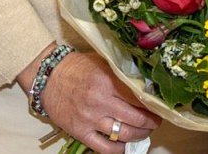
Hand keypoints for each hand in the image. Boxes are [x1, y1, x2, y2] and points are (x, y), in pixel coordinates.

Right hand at [36, 51, 158, 153]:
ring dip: (140, 135)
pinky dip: (119, 150)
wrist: (48, 78)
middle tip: (155, 120)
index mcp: (107, 81)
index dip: (153, 104)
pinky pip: (105, 148)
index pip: (139, 98)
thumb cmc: (76, 68)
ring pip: (124, 134)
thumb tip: (145, 82)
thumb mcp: (101, 62)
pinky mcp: (80, 132)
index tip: (159, 106)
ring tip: (144, 131)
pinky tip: (126, 145)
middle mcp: (100, 101)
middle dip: (151, 122)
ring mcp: (90, 119)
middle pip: (136, 118)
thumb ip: (121, 72)